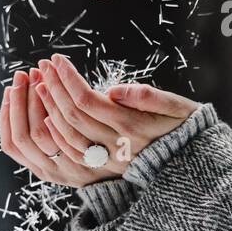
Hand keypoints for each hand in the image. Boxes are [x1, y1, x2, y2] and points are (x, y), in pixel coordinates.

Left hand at [0, 57, 199, 188]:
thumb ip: (148, 97)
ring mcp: (108, 161)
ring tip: (39, 85)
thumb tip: (115, 90)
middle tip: (43, 66)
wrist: (192, 166)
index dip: (67, 78)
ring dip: (48, 109)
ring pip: (66, 136)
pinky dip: (54, 134)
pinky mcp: (103, 171)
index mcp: (133, 126)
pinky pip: (70, 154)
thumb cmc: (184, 127)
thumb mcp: (177, 107)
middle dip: (53, 88)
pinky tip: (46, 116)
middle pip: (72, 116)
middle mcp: (116, 146)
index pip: (87, 100)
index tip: (57, 59)